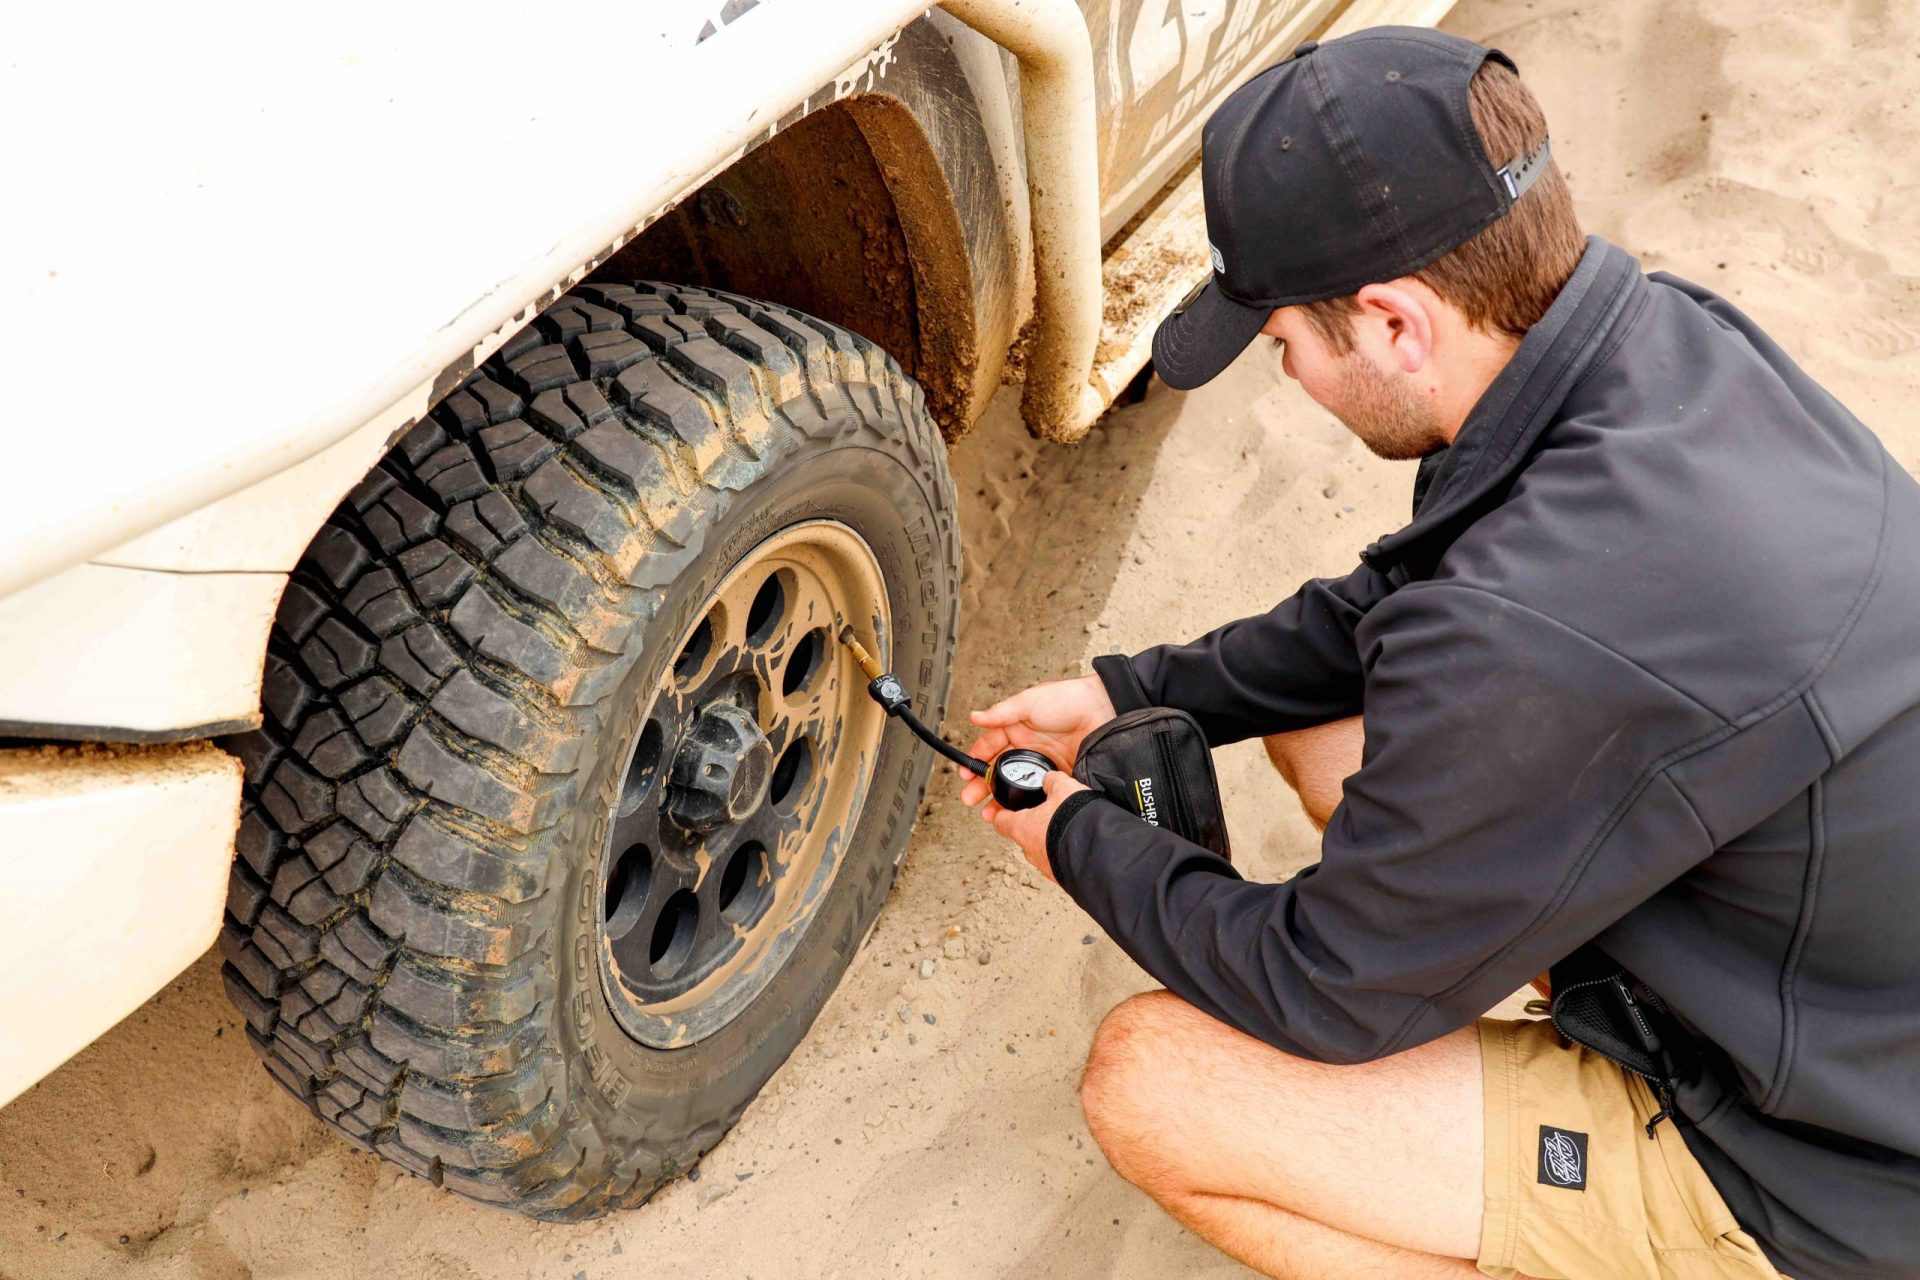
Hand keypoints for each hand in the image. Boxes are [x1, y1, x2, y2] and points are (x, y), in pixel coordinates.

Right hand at [957, 674, 1114, 808]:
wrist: (1103, 711)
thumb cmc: (1068, 699)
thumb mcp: (1029, 702)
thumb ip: (1002, 713)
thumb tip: (975, 716)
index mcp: (1016, 728)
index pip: (990, 747)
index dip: (976, 760)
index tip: (965, 773)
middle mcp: (1027, 747)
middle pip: (999, 771)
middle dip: (982, 786)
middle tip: (970, 799)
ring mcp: (1042, 763)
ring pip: (1015, 785)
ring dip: (1000, 799)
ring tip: (989, 813)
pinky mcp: (1057, 775)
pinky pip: (1038, 792)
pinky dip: (1026, 804)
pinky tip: (1017, 812)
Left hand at [974, 771, 1086, 881]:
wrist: (1098, 853)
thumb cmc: (1075, 821)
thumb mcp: (1064, 788)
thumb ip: (1053, 781)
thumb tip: (1050, 779)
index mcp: (1022, 828)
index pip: (1000, 821)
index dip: (1000, 812)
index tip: (1000, 809)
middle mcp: (1029, 850)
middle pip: (1023, 834)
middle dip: (1033, 824)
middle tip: (1044, 813)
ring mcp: (1045, 866)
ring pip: (1042, 848)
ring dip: (1050, 838)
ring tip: (1067, 826)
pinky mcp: (1061, 875)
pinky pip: (1058, 859)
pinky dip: (1064, 850)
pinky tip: (1077, 840)